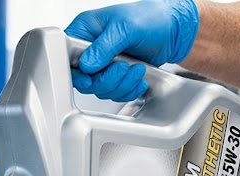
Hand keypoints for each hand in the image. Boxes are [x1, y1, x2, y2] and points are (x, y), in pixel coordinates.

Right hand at [64, 1, 199, 101]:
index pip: (66, 56)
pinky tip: (138, 77)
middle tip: (122, 67)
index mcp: (85, 30)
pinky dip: (128, 89)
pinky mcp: (115, 76)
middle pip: (84, 79)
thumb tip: (86, 64)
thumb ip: (103, 47)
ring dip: (121, 84)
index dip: (77, 71)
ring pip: (100, 89)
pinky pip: (114, 93)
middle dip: (106, 79)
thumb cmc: (151, 18)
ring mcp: (102, 64)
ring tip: (135, 68)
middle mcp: (90, 49)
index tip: (91, 76)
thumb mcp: (125, 27)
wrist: (173, 30)